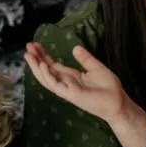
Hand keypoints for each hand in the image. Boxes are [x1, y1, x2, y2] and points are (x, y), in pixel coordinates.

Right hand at [24, 42, 145, 146]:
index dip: (43, 55)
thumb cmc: (109, 87)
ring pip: (46, 78)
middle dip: (36, 59)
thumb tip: (75, 47)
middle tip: (27, 47)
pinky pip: (56, 85)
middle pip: (46, 70)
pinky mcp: (71, 94)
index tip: (34, 45)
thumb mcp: (96, 68)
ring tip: (29, 55)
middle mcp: (66, 83)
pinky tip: (43, 65)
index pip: (52, 65)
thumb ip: (85, 59)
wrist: (118, 102)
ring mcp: (67, 90)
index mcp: (70, 76)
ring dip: (36, 67)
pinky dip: (48, 76)